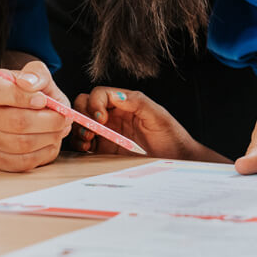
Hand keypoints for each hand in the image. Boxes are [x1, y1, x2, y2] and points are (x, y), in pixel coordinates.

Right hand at [0, 60, 72, 171]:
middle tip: (64, 118)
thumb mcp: (37, 74)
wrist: (27, 108)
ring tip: (60, 129)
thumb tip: (29, 83)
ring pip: (22, 144)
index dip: (23, 98)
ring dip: (49, 137)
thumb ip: (37, 74)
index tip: (44, 100)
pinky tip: (50, 142)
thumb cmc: (33, 90)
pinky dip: (43, 153)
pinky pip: (23, 162)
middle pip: (15, 122)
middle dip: (48, 121)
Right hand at [70, 87, 228, 162]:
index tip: (101, 118)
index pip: (99, 94)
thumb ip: (137, 102)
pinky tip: (87, 149)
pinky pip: (84, 144)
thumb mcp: (158, 116)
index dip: (94, 103)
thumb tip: (115, 95)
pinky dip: (79, 144)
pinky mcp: (104, 150)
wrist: (177, 161)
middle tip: (91, 131)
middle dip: (82, 115)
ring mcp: (107, 133)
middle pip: (85, 106)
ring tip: (88, 141)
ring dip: (79, 130)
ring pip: (82, 124)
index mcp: (124, 103)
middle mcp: (113, 116)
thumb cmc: (172, 137)